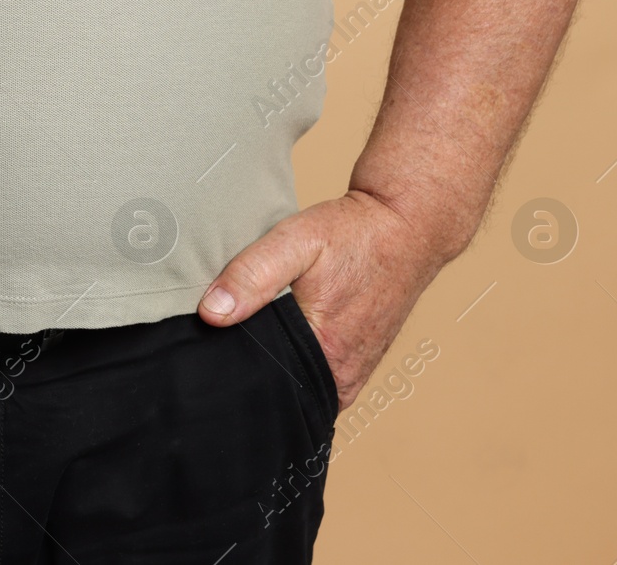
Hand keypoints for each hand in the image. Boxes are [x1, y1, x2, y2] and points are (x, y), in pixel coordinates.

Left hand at [196, 190, 449, 411]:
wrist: (405, 226)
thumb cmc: (354, 233)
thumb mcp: (296, 241)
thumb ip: (252, 275)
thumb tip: (212, 312)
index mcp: (327, 353)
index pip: (262, 384)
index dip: (233, 366)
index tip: (214, 347)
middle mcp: (343, 375)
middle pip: (278, 390)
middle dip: (251, 369)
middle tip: (229, 338)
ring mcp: (352, 375)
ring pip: (296, 386)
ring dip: (274, 366)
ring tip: (254, 335)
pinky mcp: (355, 368)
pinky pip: (314, 379)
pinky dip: (294, 363)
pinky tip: (279, 339)